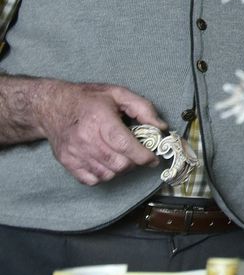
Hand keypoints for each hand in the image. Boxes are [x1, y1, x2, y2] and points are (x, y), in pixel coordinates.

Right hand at [36, 80, 163, 184]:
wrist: (52, 106)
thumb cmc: (88, 99)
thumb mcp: (118, 93)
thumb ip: (143, 108)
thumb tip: (161, 127)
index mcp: (100, 119)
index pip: (124, 145)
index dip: (143, 156)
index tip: (153, 158)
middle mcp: (85, 138)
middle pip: (119, 164)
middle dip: (134, 163)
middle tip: (137, 154)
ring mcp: (74, 153)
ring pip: (107, 175)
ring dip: (120, 169)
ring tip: (121, 156)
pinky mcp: (67, 162)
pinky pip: (91, 180)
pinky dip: (103, 175)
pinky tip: (106, 162)